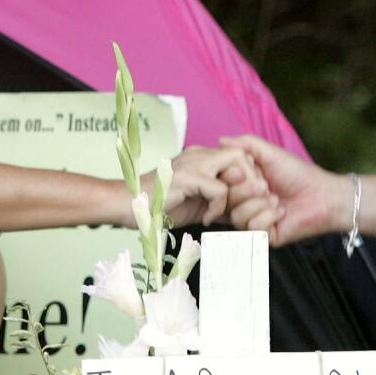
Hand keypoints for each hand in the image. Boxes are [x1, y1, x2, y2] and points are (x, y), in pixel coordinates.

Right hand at [146, 144, 263, 226]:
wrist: (125, 206)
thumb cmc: (157, 207)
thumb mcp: (198, 206)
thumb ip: (220, 205)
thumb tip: (244, 214)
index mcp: (202, 158)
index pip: (242, 158)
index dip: (249, 181)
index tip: (243, 204)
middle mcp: (200, 155)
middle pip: (245, 158)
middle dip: (250, 185)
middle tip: (240, 209)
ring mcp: (192, 164)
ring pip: (237, 168)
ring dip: (238, 196)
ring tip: (224, 214)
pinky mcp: (186, 177)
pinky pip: (220, 189)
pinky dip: (218, 207)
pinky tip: (206, 218)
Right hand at [217, 134, 341, 245]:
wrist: (323, 195)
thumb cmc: (298, 174)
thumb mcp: (270, 153)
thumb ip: (246, 144)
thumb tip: (220, 140)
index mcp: (242, 184)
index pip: (220, 183)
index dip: (229, 177)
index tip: (245, 171)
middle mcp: (243, 203)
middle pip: (224, 200)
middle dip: (245, 190)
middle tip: (266, 185)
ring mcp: (252, 221)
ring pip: (237, 216)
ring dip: (259, 204)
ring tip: (277, 199)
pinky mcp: (263, 237)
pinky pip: (253, 228)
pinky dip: (269, 217)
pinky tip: (282, 212)